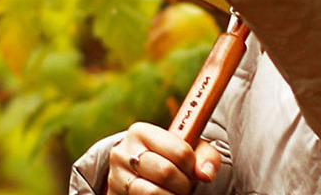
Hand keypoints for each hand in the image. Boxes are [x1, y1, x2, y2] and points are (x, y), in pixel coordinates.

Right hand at [106, 122, 223, 194]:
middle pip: (166, 172)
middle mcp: (123, 152)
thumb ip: (205, 157)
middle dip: (183, 184)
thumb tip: (206, 174)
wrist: (139, 173)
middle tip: (185, 185)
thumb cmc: (169, 158)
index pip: (180, 151)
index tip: (192, 170)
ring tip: (175, 192)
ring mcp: (116, 176)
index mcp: (141, 132)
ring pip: (152, 193)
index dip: (192, 166)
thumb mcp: (187, 150)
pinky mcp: (114, 194)